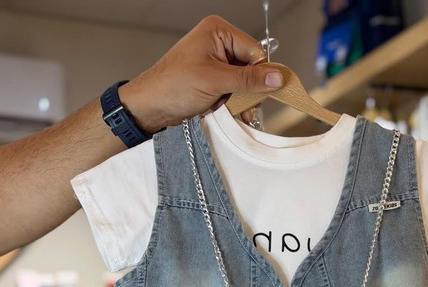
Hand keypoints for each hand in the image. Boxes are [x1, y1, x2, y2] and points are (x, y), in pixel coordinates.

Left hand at [119, 15, 283, 133]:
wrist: (150, 107)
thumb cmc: (172, 86)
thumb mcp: (215, 81)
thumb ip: (248, 80)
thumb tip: (277, 77)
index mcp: (218, 32)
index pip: (254, 51)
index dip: (262, 73)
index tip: (269, 92)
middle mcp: (218, 44)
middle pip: (251, 68)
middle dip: (250, 90)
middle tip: (246, 106)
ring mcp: (215, 64)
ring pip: (243, 83)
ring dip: (241, 100)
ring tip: (232, 110)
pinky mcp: (213, 81)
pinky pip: (233, 92)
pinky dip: (233, 104)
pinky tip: (228, 112)